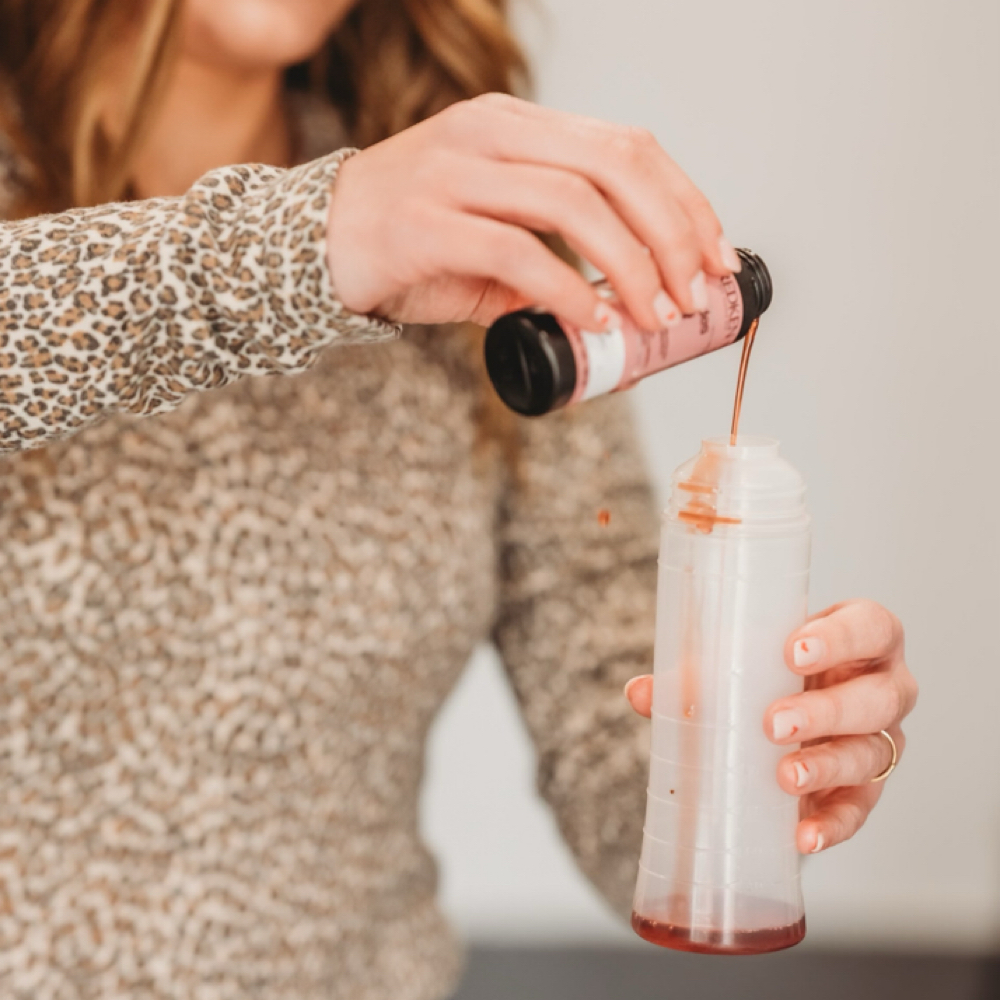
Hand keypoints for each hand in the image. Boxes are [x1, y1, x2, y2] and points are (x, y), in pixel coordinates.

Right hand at [326, 93, 740, 329]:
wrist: (316, 246)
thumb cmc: (411, 241)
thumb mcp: (491, 235)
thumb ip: (551, 255)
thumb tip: (612, 309)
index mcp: (518, 126)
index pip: (626, 146)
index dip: (684, 201)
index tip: (715, 256)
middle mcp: (492, 133)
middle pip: (614, 165)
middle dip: (672, 233)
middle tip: (695, 293)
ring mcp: (456, 173)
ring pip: (573, 204)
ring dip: (630, 267)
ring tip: (655, 316)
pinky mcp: (427, 222)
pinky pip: (517, 253)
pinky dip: (567, 292)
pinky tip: (593, 321)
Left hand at [624, 599, 916, 853]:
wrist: (783, 716)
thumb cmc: (766, 671)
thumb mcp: (739, 662)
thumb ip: (693, 676)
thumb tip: (641, 693)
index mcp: (860, 637)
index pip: (872, 626)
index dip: (841, 638)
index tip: (793, 651)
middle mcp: (883, 687)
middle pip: (879, 697)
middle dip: (827, 710)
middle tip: (775, 723)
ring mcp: (881, 739)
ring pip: (871, 752)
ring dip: (827, 766)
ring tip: (785, 776)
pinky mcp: (868, 788)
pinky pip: (860, 809)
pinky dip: (833, 824)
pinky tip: (804, 835)